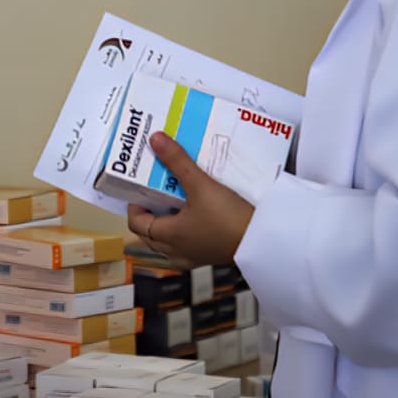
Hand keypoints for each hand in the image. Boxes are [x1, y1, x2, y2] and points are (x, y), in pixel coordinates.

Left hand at [127, 132, 255, 267]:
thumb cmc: (228, 218)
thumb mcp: (201, 185)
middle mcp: (177, 251)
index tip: (140, 190)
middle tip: (154, 193)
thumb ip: (177, 161)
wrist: (263, 240)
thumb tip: (155, 140)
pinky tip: (196, 214)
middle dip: (149, 215)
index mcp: (168, 237)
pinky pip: (187, 245)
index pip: (137, 224)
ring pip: (168, 243)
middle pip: (150, 235)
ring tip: (174, 201)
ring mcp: (194, 257)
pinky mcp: (211, 256)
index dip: (134, 206)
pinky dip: (184, 231)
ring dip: (167, 223)